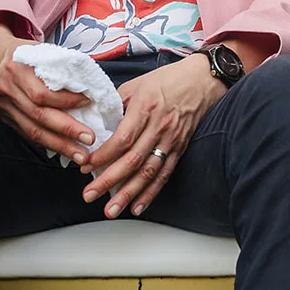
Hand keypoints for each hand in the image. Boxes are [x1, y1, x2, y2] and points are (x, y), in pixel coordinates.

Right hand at [0, 20, 95, 164]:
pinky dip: (46, 144)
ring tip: (81, 155)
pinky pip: (27, 134)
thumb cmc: (20, 51)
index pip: (42, 92)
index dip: (67, 100)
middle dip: (67, 130)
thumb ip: (58, 63)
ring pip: (33, 131)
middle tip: (90, 139)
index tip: (89, 102)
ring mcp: (4, 107)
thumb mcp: (37, 48)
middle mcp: (8, 90)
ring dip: (59, 145)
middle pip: (39, 116)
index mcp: (17, 69)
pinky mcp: (5, 118)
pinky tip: (63, 150)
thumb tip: (88, 80)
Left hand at [82, 55, 225, 218]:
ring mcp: (171, 140)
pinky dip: (151, 192)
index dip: (103, 155)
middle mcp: (159, 127)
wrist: (203, 80)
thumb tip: (97, 122)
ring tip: (111, 210)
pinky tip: (137, 206)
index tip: (86, 166)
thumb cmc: (168, 79)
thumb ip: (117, 103)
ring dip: (128, 194)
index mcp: (145, 108)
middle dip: (108, 181)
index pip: (122, 138)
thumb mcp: (137, 84)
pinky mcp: (180, 148)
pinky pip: (164, 174)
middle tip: (89, 195)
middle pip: (132, 160)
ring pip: (148, 172)